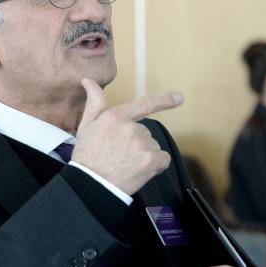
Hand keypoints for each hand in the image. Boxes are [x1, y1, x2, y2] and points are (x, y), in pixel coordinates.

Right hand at [72, 78, 182, 195]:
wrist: (91, 185)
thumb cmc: (87, 157)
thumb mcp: (86, 126)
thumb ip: (94, 102)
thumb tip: (89, 81)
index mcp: (115, 116)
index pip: (144, 105)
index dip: (164, 100)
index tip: (179, 98)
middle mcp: (131, 127)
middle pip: (145, 133)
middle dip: (137, 144)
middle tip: (119, 156)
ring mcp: (142, 144)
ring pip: (153, 147)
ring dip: (144, 156)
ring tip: (125, 165)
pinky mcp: (150, 160)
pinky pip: (162, 160)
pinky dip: (155, 167)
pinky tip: (139, 171)